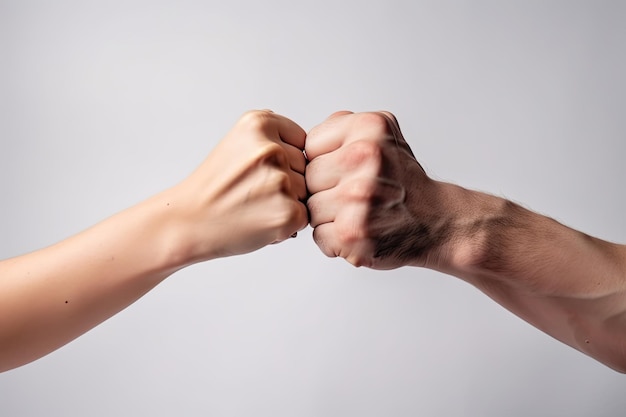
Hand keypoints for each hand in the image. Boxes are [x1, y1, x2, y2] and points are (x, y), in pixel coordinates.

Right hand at [168, 110, 307, 262]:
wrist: (187, 221)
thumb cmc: (215, 187)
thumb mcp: (238, 142)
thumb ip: (275, 136)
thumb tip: (316, 146)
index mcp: (258, 123)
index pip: (301, 141)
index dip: (283, 162)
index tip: (256, 171)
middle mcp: (270, 149)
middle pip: (306, 167)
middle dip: (287, 182)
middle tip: (251, 191)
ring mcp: (280, 181)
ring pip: (306, 192)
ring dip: (288, 202)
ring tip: (254, 205)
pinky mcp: (287, 212)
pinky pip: (304, 216)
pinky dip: (287, 223)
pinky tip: (259, 220)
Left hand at [305, 111, 449, 269]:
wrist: (436, 220)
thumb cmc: (401, 181)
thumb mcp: (381, 133)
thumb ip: (340, 127)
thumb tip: (299, 139)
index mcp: (369, 128)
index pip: (310, 145)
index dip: (325, 161)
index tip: (348, 170)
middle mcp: (365, 159)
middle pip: (308, 178)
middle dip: (325, 189)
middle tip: (356, 194)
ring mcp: (359, 197)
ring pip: (311, 209)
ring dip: (329, 216)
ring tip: (358, 212)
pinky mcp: (353, 233)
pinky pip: (319, 235)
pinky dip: (335, 240)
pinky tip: (360, 230)